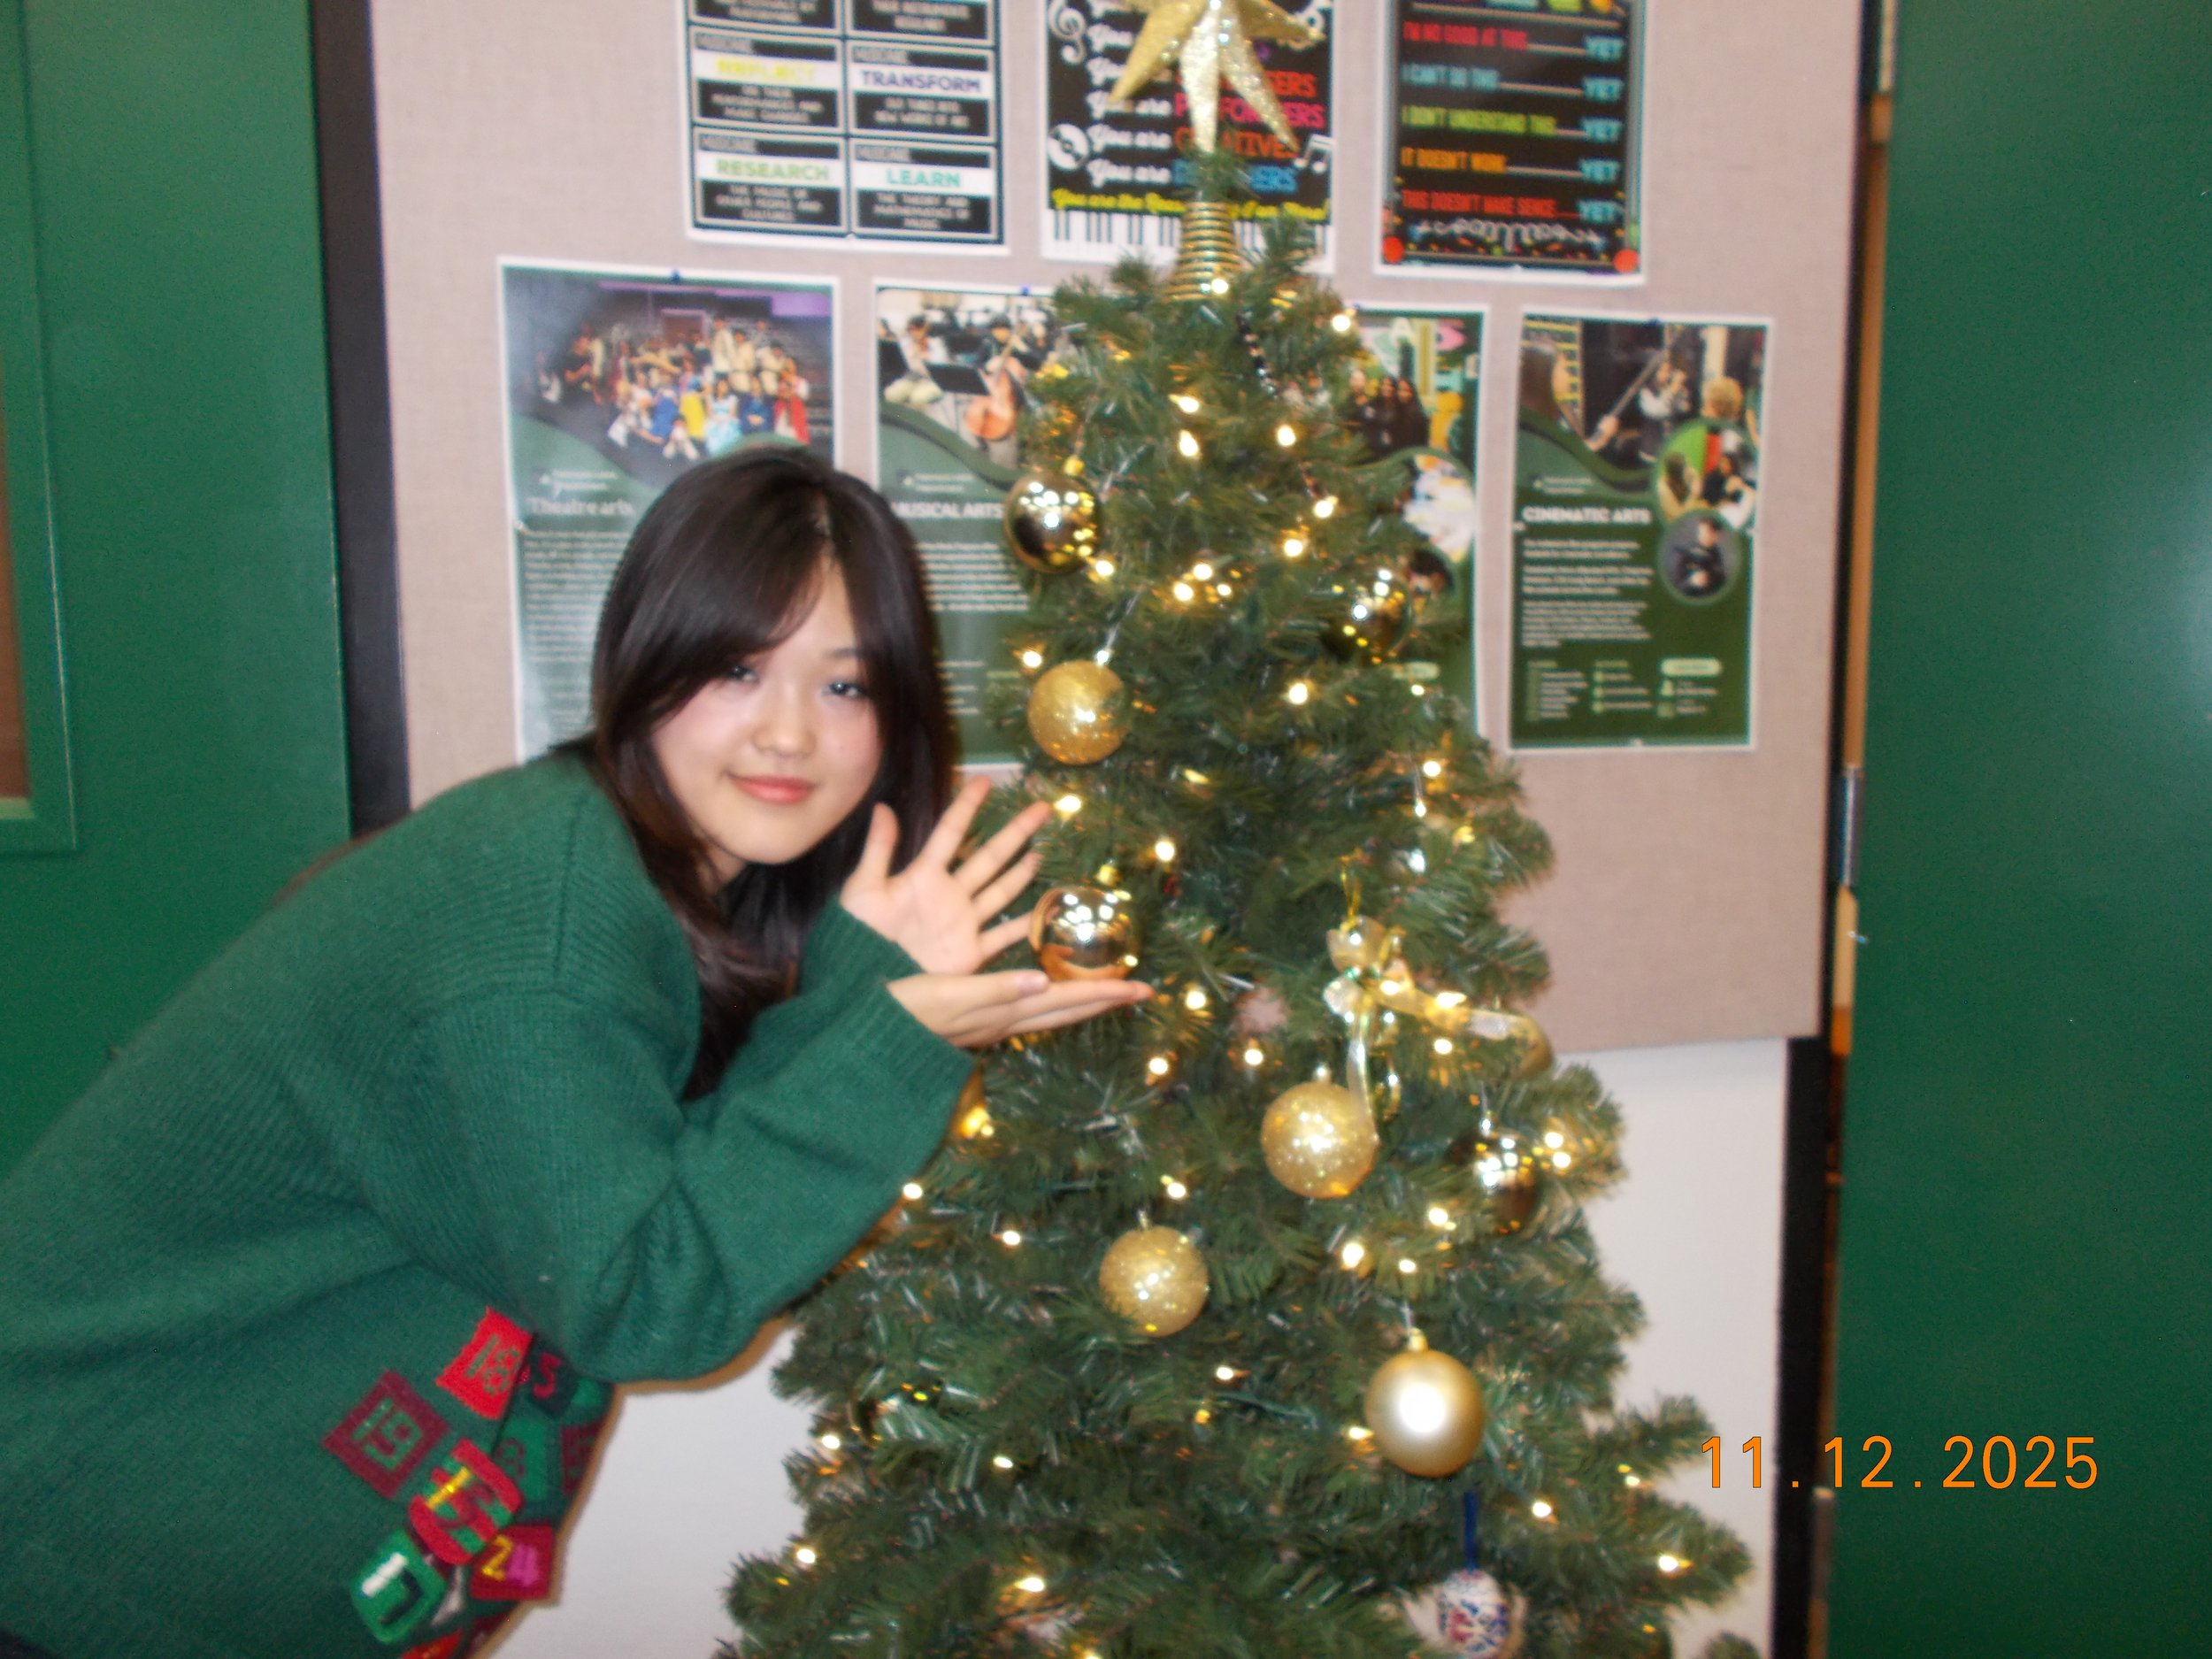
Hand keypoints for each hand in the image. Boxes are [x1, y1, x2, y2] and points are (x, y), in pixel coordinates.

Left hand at [841, 777, 1050, 974]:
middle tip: (1041, 808)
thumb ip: (877, 850)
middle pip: (989, 856)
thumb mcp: (862, 889)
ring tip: (1041, 851)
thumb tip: (882, 807)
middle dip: (1015, 832)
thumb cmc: (859, 934)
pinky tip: (1042, 913)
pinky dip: (1023, 926)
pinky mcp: (969, 953)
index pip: (951, 832)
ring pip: (1001, 890)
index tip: (984, 780)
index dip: (967, 806)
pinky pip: (1002, 936)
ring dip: (1021, 872)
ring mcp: (963, 922)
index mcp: (924, 876)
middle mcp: (950, 894)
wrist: (863, 981)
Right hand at [887, 970, 1154, 1049]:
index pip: (1067, 1000)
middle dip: (1106, 999)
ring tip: (1108, 992)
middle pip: (1068, 1010)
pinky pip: (1029, 1010)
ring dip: (1083, 1002)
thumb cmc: (901, 1010)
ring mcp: (992, 1023)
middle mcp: (1004, 1020)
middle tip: (1141, 990)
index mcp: (1004, 1011)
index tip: (1143, 987)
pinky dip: (1051, 1000)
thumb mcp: (947, 995)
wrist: (866, 1038)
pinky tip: (1048, 993)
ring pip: (1051, 1012)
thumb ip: (994, 988)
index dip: (1106, 992)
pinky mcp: (977, 1020)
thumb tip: (1043, 981)